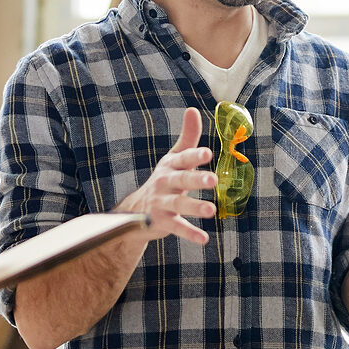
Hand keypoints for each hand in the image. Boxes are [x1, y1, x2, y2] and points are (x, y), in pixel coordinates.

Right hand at [117, 107, 215, 245]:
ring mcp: (162, 203)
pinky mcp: (162, 222)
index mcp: (170, 166)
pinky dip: (190, 233)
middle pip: (181, 180)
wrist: (136, 210)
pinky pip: (177, 227)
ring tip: (211, 210)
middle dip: (196, 180)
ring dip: (194, 207)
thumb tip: (193, 109)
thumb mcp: (174, 158)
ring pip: (178, 205)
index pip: (183, 159)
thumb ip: (187, 137)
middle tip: (213, 180)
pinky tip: (204, 239)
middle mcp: (165, 183)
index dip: (195, 156)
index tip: (208, 153)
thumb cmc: (164, 179)